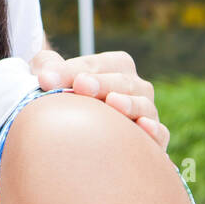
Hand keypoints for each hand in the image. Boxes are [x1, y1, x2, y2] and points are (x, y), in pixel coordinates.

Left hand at [30, 48, 167, 149]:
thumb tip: (44, 76)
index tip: (50, 78)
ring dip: (129, 103)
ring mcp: (147, 111)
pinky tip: (143, 127)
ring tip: (113, 102)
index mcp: (116, 66)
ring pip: (142, 105)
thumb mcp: (54, 76)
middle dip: (100, 83)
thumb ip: (47, 67)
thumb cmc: (68, 98)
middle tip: (80, 86)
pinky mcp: (154, 138)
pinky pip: (159, 133)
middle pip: (121, 82)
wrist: (86, 133)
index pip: (95, 65)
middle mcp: (136, 86)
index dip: (72, 70)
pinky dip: (154, 130)